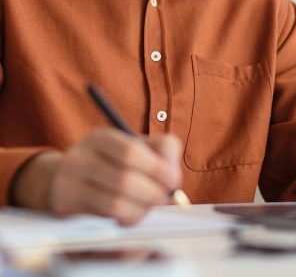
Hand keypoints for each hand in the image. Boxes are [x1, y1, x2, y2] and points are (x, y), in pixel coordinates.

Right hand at [11, 128, 181, 224]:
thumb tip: (175, 181)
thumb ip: (161, 153)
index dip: (158, 168)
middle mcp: (81, 156)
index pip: (132, 152)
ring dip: (142, 208)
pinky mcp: (66, 204)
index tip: (174, 180)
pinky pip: (105, 216)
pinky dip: (128, 217)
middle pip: (125, 179)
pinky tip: (131, 215)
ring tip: (149, 207)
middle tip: (164, 198)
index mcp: (101, 137)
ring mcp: (69, 182)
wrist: (60, 178)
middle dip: (153, 192)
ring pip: (116, 202)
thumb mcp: (132, 147)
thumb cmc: (109, 163)